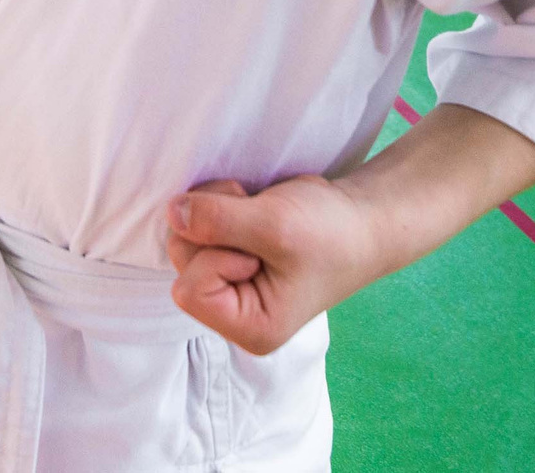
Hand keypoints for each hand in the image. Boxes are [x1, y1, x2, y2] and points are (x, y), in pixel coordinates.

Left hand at [165, 176, 389, 356]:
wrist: (362, 218)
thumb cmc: (331, 232)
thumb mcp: (274, 224)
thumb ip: (217, 221)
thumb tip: (171, 212)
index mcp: (250, 328)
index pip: (190, 290)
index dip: (215, 257)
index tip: (256, 250)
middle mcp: (234, 313)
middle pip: (182, 261)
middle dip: (212, 227)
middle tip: (258, 220)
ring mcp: (229, 285)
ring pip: (185, 239)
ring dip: (214, 211)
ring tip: (257, 212)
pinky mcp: (229, 258)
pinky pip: (196, 227)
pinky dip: (217, 206)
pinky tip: (250, 207)